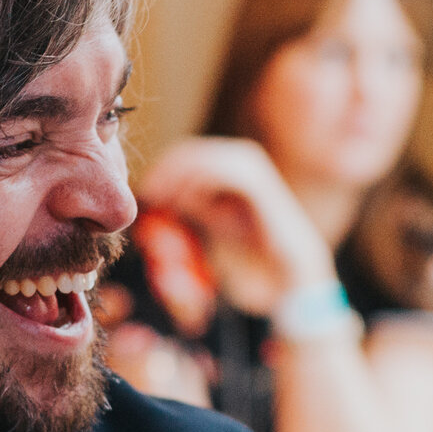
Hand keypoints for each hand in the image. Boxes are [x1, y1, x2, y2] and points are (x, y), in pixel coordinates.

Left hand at [134, 137, 337, 315]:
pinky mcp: (260, 184)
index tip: (144, 194)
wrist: (288, 280)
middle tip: (147, 193)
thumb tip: (153, 199)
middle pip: (191, 151)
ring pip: (205, 156)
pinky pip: (224, 170)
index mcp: (228, 173)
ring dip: (178, 174)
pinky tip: (184, 203)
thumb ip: (185, 214)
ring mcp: (252, 171)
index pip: (186, 156)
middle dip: (164, 170)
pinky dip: (200, 182)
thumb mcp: (206, 232)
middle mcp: (241, 165)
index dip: (161, 170)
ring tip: (162, 199)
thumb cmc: (247, 263)